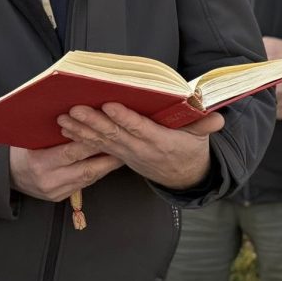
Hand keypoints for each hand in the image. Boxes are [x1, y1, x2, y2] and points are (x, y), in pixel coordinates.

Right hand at [8, 140, 123, 202]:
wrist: (6, 174)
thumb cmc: (18, 150)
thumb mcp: (30, 137)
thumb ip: (51, 131)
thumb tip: (77, 117)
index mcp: (39, 162)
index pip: (71, 152)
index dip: (92, 142)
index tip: (108, 133)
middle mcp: (48, 180)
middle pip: (85, 168)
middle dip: (107, 157)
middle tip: (125, 145)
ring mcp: (54, 191)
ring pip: (88, 179)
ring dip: (106, 166)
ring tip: (122, 153)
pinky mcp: (59, 198)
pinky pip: (83, 185)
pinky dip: (96, 173)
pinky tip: (106, 164)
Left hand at [57, 103, 222, 189]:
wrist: (182, 175)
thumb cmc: (189, 147)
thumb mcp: (200, 136)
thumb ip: (204, 125)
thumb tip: (218, 117)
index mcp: (161, 142)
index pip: (141, 129)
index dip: (125, 119)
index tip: (110, 105)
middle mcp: (141, 150)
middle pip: (115, 135)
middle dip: (93, 122)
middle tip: (75, 108)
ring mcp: (127, 154)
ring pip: (101, 141)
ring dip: (81, 130)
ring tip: (63, 118)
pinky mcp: (118, 155)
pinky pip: (97, 147)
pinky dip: (81, 138)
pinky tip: (65, 128)